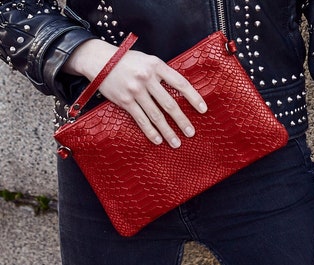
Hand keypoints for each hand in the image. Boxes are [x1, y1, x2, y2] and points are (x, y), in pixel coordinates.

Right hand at [62, 38, 206, 147]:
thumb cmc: (127, 61)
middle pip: (169, 103)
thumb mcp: (147, 60)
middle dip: (182, 120)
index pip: (180, 83)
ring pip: (156, 115)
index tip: (203, 110)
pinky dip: (150, 131)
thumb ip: (162, 73)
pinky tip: (157, 140)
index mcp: (157, 65)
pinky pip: (140, 119)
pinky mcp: (125, 100)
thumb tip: (179, 89)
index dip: (193, 97)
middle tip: (191, 133)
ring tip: (176, 142)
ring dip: (168, 131)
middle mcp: (147, 78)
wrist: (99, 60)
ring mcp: (135, 90)